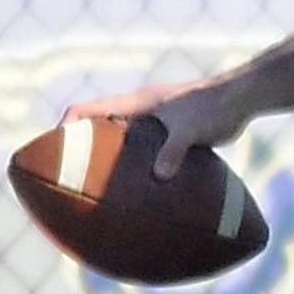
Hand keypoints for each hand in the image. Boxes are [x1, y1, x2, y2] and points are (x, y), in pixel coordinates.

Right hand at [63, 76, 246, 180]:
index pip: (87, 111)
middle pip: (99, 128)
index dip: (66, 129)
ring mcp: (154, 124)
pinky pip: (145, 154)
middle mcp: (139, 112)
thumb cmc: (213, 107)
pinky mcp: (171, 135)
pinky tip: (140, 194)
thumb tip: (160, 176)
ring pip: (121, 143)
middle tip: (68, 177)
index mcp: (135, 104)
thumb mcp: (190, 130)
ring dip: (110, 161)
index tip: (52, 152)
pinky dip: (138, 169)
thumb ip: (173, 151)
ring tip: (99, 191)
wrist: (241, 99)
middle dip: (82, 149)